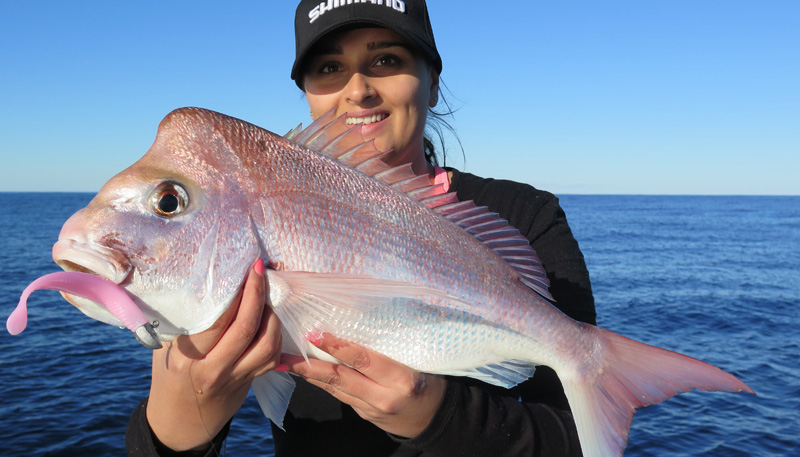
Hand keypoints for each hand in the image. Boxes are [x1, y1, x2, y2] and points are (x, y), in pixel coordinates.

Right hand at [146, 259, 282, 450]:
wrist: (180, 420)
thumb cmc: (169, 376)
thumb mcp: (165, 350)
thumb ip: (181, 323)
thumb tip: (194, 282)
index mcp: (188, 359)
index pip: (216, 321)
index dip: (235, 293)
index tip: (242, 268)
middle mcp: (214, 369)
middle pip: (246, 328)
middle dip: (257, 294)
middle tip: (259, 269)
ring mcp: (236, 377)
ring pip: (267, 344)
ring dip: (272, 315)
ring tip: (266, 295)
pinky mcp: (250, 382)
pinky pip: (271, 357)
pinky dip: (275, 335)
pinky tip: (271, 318)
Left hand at [282, 333, 446, 437]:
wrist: (434, 419)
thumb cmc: (430, 380)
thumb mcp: (420, 360)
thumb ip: (394, 344)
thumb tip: (366, 315)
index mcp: (402, 378)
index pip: (364, 360)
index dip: (338, 347)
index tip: (316, 334)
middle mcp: (384, 396)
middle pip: (341, 378)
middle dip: (311, 365)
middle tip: (288, 352)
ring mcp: (372, 408)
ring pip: (335, 388)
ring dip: (309, 375)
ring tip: (287, 361)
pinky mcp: (364, 414)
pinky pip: (339, 395)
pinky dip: (322, 382)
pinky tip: (307, 372)